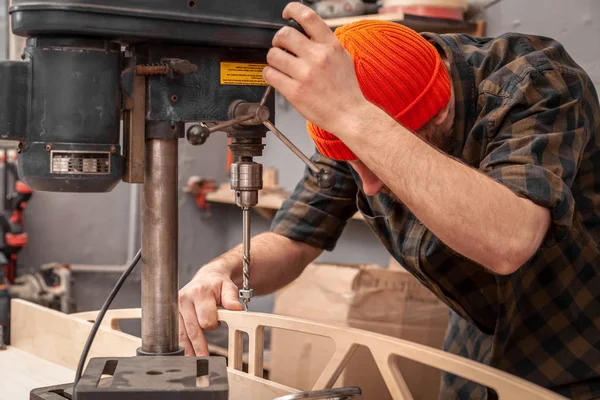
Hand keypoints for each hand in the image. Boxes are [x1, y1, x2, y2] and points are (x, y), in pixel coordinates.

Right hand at [178, 265, 243, 355]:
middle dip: (199, 345)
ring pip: (182, 333)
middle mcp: (184, 299)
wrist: (206, 277)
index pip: (206, 319)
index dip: (214, 325)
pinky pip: (178, 332)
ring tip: (194, 361)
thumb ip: (232, 299)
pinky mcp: (173, 313)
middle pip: (193, 329)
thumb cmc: (217, 284)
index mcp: (199, 292)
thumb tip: (237, 309)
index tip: (218, 324)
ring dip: (189, 348)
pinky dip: (183, 343)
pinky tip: (187, 352)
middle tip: (204, 361)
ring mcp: (176, 307)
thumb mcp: (228, 287)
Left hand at [263, 2, 367, 135]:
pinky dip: (269, 74)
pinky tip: (277, 77)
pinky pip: (270, 75)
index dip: (292, 10)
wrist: (349, 114)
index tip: (287, 14)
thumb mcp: (342, 58)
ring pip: (273, 55)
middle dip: (278, 40)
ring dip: (273, 59)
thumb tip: (305, 34)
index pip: (307, 17)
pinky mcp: (294, 91)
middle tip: (281, 47)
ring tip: (280, 65)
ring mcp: (305, 74)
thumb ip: (324, 44)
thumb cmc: (346, 90)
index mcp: (330, 46)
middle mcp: (317, 57)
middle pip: (284, 34)